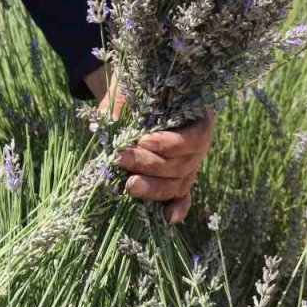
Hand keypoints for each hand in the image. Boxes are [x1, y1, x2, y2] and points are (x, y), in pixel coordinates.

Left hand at [86, 66, 215, 223]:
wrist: (133, 97)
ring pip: (178, 184)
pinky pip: (182, 197)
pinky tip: (166, 218)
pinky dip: (177, 209)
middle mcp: (199, 145)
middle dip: (150, 165)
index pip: (193, 138)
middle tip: (121, 158)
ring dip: (153, 188)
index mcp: (198, 118)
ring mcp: (190, 165)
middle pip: (182, 164)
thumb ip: (122, 103)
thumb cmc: (137, 90)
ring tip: (128, 185)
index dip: (169, 143)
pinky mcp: (179, 180)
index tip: (143, 140)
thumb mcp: (130, 88)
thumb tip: (106, 125)